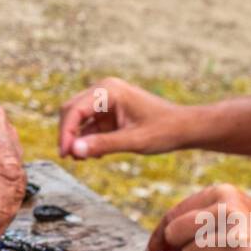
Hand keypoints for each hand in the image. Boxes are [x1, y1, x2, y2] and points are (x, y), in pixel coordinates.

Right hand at [59, 77, 188, 158]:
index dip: (66, 133)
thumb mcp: (133, 141)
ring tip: (84, 159)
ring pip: (77, 120)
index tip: (65, 155)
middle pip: (71, 111)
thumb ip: (103, 145)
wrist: (184, 128)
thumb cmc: (164, 130)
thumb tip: (74, 150)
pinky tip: (96, 155)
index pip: (74, 110)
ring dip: (77, 140)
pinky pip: (88, 126)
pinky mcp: (108, 113)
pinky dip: (87, 141)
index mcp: (109, 90)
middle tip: (71, 159)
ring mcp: (105, 101)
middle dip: (68, 135)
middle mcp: (104, 91)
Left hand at [145, 184, 250, 250]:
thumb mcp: (233, 213)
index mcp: (223, 192)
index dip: (158, 236)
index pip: (172, 215)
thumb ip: (195, 221)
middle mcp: (229, 208)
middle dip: (182, 249)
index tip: (152, 250)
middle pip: (174, 235)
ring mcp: (238, 234)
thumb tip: (155, 243)